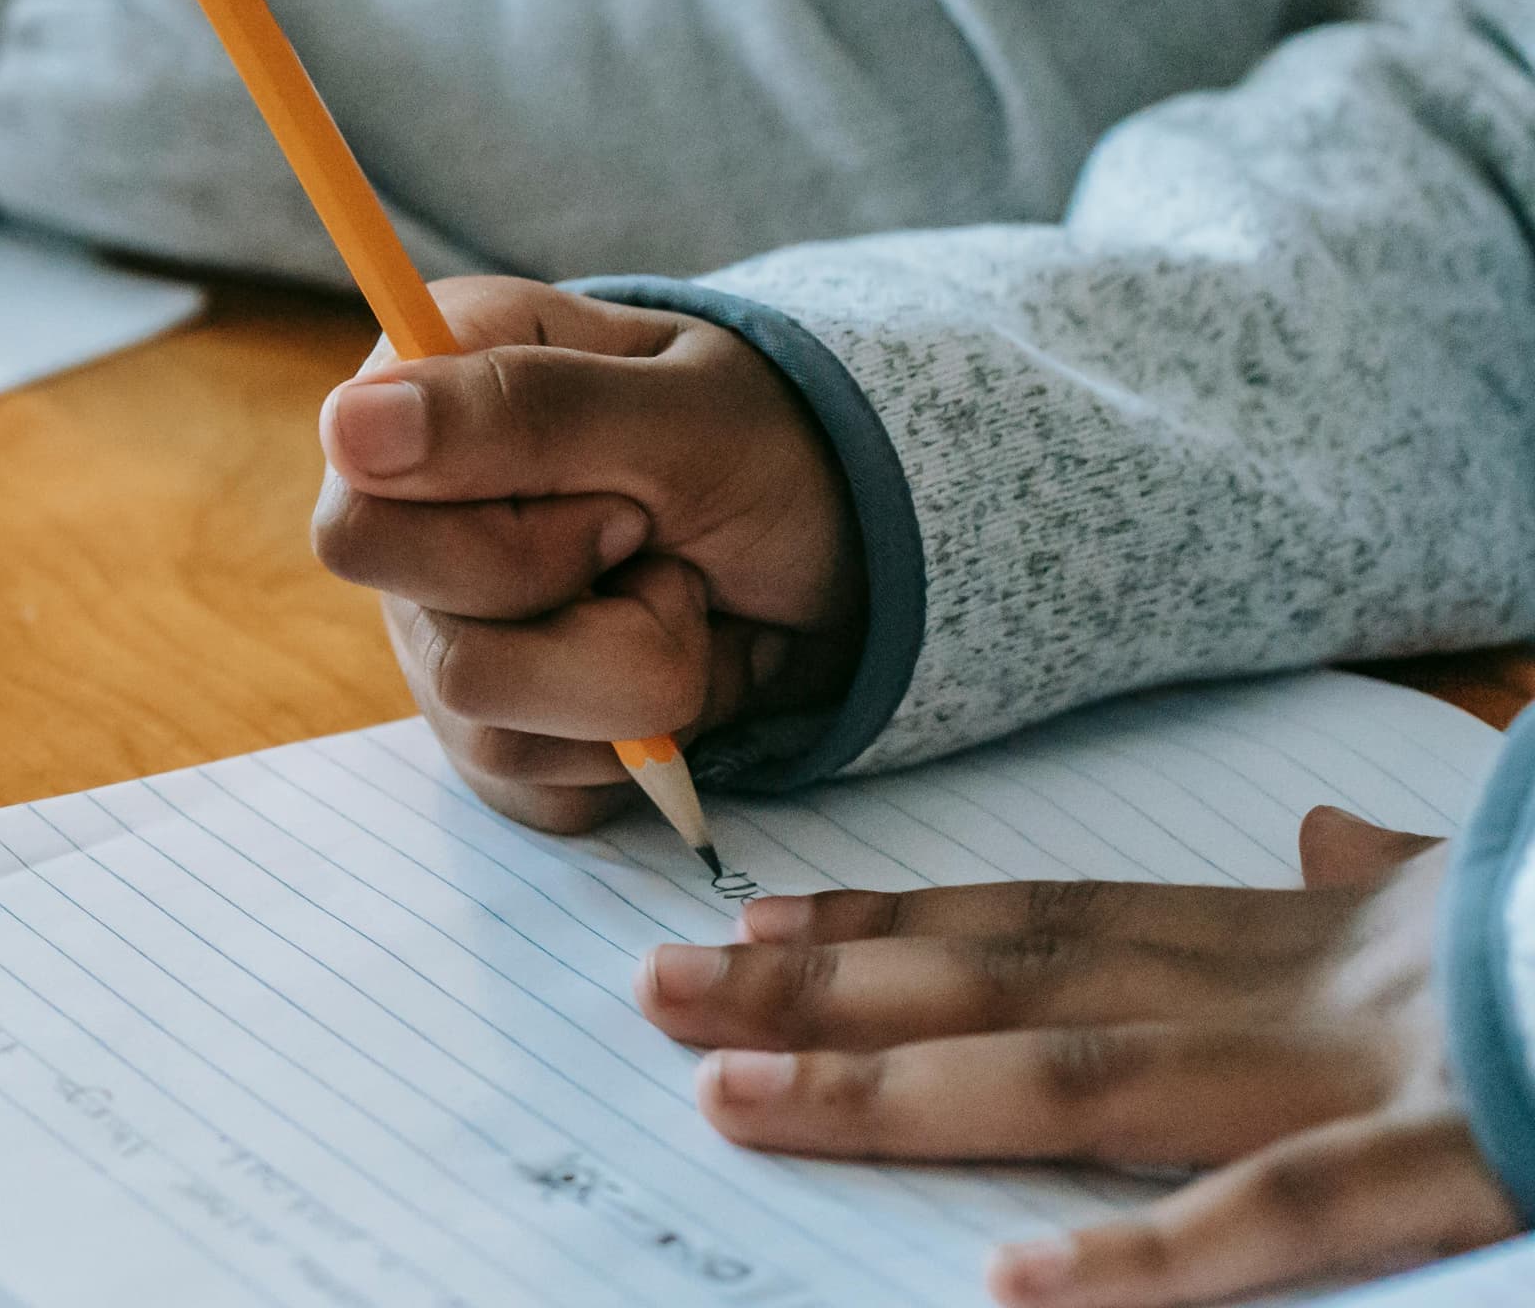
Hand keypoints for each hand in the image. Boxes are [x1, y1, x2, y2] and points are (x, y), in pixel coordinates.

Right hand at [311, 278, 862, 830]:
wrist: (842, 548)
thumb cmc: (764, 448)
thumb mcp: (682, 411)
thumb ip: (520, 409)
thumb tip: (346, 427)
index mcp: (419, 403)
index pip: (360, 531)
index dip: (499, 542)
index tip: (613, 495)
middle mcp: (404, 523)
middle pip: (440, 648)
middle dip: (597, 611)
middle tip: (652, 539)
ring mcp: (438, 635)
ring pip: (493, 728)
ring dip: (639, 677)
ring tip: (675, 597)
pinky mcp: (488, 734)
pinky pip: (536, 786)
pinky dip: (637, 742)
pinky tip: (665, 664)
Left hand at [640, 807, 1518, 1306]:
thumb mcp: (1498, 891)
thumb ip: (1385, 877)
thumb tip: (1313, 834)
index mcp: (1322, 938)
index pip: (1058, 916)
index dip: (895, 918)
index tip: (749, 915)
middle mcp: (1314, 990)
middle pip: (1020, 985)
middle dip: (828, 991)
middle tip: (646, 990)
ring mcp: (1388, 1075)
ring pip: (1091, 1082)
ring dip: (902, 1094)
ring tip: (730, 1095)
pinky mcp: (1473, 1162)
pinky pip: (1289, 1222)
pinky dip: (1152, 1259)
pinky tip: (1011, 1294)